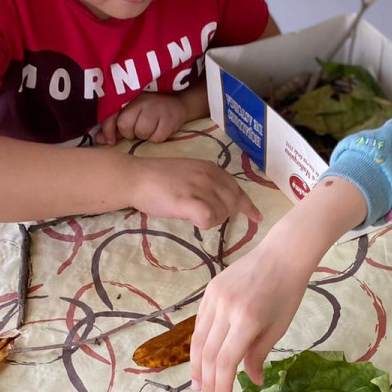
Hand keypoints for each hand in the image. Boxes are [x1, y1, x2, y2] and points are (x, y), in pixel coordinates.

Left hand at [96, 92, 187, 145]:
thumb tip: (100, 139)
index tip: (110, 140)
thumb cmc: (148, 111)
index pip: (112, 115)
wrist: (177, 104)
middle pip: (125, 125)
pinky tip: (159, 129)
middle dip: (129, 133)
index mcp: (128, 97)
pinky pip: (156, 138)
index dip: (108, 129)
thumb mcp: (131, 113)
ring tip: (149, 128)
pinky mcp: (169, 120)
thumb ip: (115, 126)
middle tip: (137, 129)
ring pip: (141, 133)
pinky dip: (156, 138)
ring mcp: (156, 109)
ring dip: (144, 136)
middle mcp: (141, 100)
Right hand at [131, 156, 261, 229]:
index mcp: (210, 168)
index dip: (248, 205)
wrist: (135, 177)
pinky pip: (209, 218)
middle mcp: (209, 175)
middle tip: (206, 217)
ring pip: (222, 212)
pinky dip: (205, 223)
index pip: (237, 188)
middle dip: (225, 214)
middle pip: (233, 203)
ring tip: (192, 215)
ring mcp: (199, 188)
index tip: (257, 217)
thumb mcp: (189, 174)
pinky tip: (193, 220)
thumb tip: (220, 202)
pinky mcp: (188, 201)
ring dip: (212, 219)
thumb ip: (206, 184)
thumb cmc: (157, 178)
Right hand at [189, 176, 367, 391]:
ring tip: (199, 384)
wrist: (282, 255)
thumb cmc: (287, 293)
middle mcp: (226, 309)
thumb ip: (258, 355)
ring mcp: (214, 298)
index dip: (221, 385)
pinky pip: (200, 323)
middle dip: (207, 380)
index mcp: (247, 320)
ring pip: (198, 339)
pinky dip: (198, 344)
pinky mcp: (209, 290)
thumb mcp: (278, 328)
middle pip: (208, 353)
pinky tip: (200, 359)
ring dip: (197, 365)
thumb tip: (250, 381)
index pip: (225, 361)